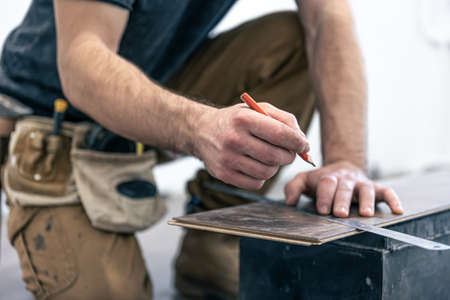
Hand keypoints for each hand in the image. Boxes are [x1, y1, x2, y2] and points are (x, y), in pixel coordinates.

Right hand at [193, 103, 308, 189]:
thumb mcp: (257, 109)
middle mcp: (233, 139)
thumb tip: (303, 142)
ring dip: (275, 167)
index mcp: (243, 118)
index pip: (280, 134)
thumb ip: (284, 120)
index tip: (304, 146)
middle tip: (288, 152)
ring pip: (267, 172)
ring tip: (269, 157)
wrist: (201, 131)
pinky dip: (261, 177)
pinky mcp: (223, 174)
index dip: (298, 142)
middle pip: (276, 156)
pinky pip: (256, 183)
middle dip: (289, 156)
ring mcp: (227, 158)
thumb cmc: (236, 120)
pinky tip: (255, 165)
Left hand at [284, 161, 403, 216]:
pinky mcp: (375, 188)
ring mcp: (361, 183)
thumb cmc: (320, 180)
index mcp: (328, 178)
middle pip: (345, 188)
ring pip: (366, 190)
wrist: (341, 167)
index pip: (326, 185)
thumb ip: (293, 187)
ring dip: (366, 201)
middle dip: (342, 200)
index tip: (322, 210)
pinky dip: (393, 199)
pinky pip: (386, 192)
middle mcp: (346, 180)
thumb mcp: (304, 180)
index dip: (324, 196)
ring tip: (365, 214)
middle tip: (339, 214)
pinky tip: (398, 210)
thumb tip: (289, 201)